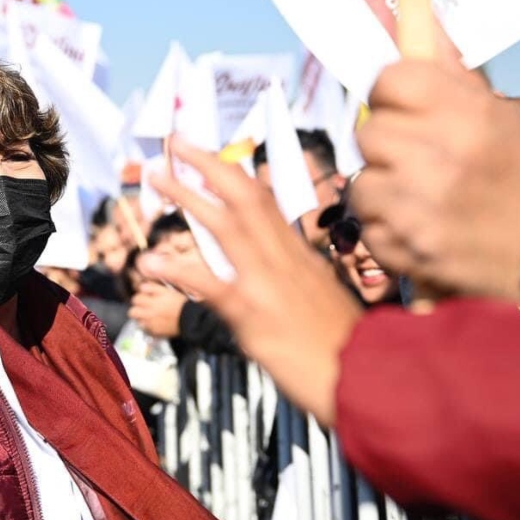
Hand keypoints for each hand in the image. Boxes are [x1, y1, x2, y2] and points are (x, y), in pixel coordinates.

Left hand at [138, 136, 362, 425]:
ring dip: (188, 196)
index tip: (207, 154)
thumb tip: (278, 262)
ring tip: (156, 178)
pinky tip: (150, 262)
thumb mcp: (323, 297)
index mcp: (298, 254)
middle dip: (208, 164)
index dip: (235, 173)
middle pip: (245, 197)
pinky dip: (180, 270)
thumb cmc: (347, 345)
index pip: (265, 201)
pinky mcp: (255, 315)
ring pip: (226, 225)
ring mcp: (269, 283)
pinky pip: (213, 285)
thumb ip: (297, 273)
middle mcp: (284, 259)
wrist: (368, 376)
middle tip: (174, 142)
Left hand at [353, 59, 519, 301]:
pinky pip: (367, 227)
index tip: (401, 108)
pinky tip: (417, 227)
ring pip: (360, 182)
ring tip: (416, 197)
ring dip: (381, 190)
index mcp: (464, 114)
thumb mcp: (499, 114)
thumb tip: (418, 37)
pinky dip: (385, 229)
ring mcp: (418, 204)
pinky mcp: (406, 245)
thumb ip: (451, 78)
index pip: (389, 81)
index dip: (390, 94)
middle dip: (386, 145)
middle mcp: (438, 155)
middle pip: (368, 132)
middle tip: (414, 158)